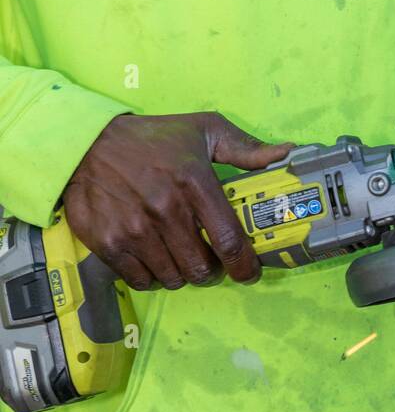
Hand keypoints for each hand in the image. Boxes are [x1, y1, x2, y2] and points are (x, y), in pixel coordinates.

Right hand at [63, 111, 295, 290]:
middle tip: (212, 260)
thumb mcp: (204, 130)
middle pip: (201, 268)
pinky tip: (156, 257)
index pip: (228, 239)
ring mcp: (134, 229)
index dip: (245, 265)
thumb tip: (287, 153)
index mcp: (194, 182)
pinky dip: (153, 276)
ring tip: (182, 256)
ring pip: (173, 278)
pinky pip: (142, 280)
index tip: (250, 272)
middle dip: (213, 270)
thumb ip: (246, 148)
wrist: (89, 143)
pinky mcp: (108, 243)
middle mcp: (165, 209)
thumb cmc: (154, 137)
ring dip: (183, 274)